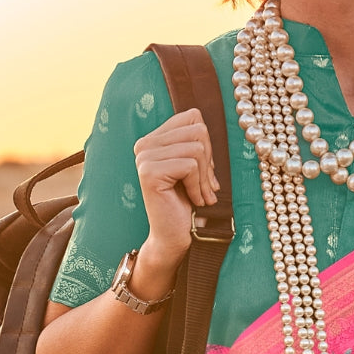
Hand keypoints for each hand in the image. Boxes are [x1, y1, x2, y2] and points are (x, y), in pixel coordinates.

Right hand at [133, 108, 218, 262]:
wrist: (173, 236)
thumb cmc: (185, 202)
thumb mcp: (193, 166)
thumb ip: (196, 142)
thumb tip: (205, 125)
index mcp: (153, 138)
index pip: (192, 117)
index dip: (207, 143)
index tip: (204, 170)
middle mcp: (144, 144)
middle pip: (198, 130)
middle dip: (209, 161)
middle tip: (206, 186)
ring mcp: (144, 157)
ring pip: (196, 148)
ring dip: (205, 177)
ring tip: (202, 195)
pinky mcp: (149, 172)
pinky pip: (190, 166)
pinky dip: (198, 186)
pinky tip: (194, 200)